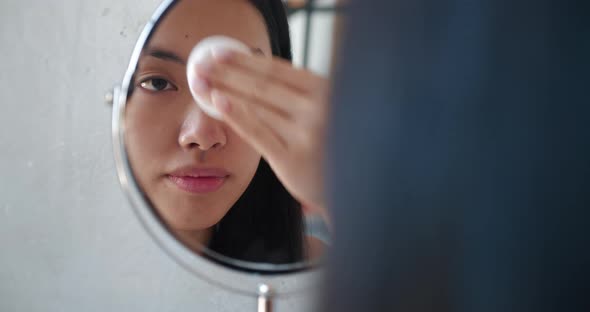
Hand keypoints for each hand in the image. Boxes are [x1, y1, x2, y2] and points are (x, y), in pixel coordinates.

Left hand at [194, 51, 329, 217]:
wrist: (359, 186)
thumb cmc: (339, 143)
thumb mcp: (331, 108)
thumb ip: (304, 92)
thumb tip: (262, 72)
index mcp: (326, 90)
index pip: (278, 70)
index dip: (245, 60)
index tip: (220, 52)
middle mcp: (317, 109)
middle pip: (263, 85)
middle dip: (227, 72)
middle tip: (201, 64)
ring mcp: (305, 135)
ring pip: (257, 106)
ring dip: (225, 89)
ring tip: (201, 81)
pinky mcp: (292, 160)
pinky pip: (258, 133)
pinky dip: (236, 116)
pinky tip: (218, 102)